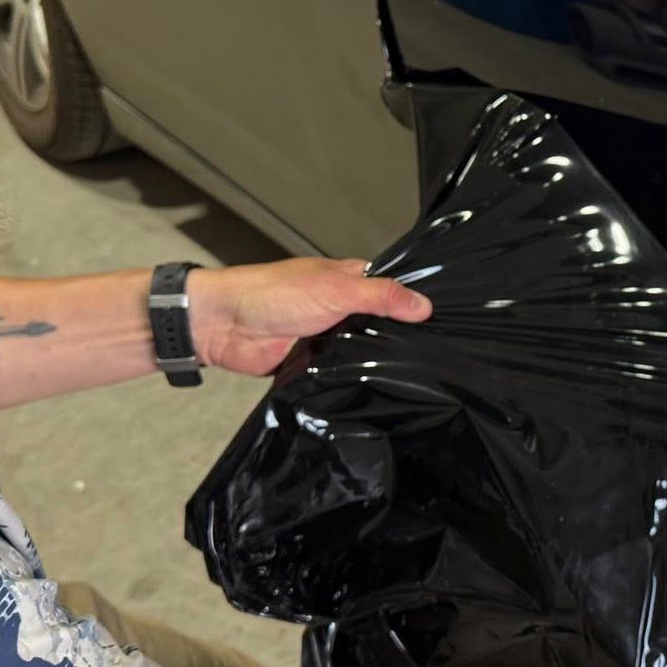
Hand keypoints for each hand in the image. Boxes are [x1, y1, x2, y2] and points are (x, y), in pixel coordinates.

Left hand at [188, 258, 431, 376]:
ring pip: (360, 350)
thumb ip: (380, 296)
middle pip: (379, 323)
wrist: (223, 325)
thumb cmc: (270, 293)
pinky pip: (338, 372)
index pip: (391, 289)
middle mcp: (338, 306)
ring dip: (370, 359)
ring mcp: (325, 335)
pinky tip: (368, 387)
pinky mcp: (310, 362)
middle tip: (429, 354)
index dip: (412, 302)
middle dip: (396, 336)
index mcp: (347, 280)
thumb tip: (423, 305)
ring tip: (406, 374)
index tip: (443, 320)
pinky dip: (347, 377)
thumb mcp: (336, 289)